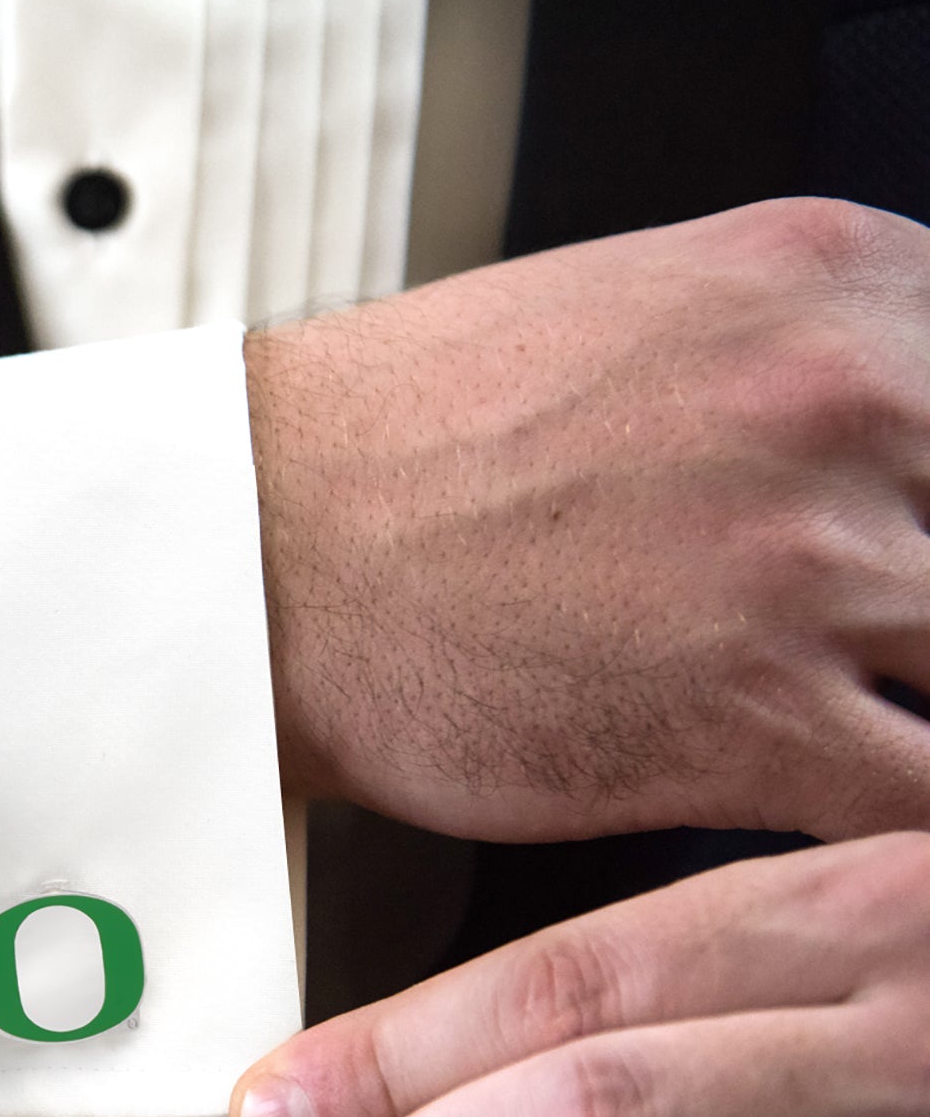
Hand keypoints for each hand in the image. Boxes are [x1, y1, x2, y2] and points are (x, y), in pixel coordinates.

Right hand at [248, 197, 929, 841]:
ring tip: (868, 723)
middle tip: (900, 650)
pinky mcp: (746, 720)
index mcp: (819, 278)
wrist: (255, 546)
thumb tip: (885, 441)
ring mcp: (803, 561)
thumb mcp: (630, 321)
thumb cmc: (397, 447)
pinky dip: (908, 837)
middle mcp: (837, 397)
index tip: (929, 544)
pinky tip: (858, 830)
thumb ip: (793, 361)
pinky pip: (924, 807)